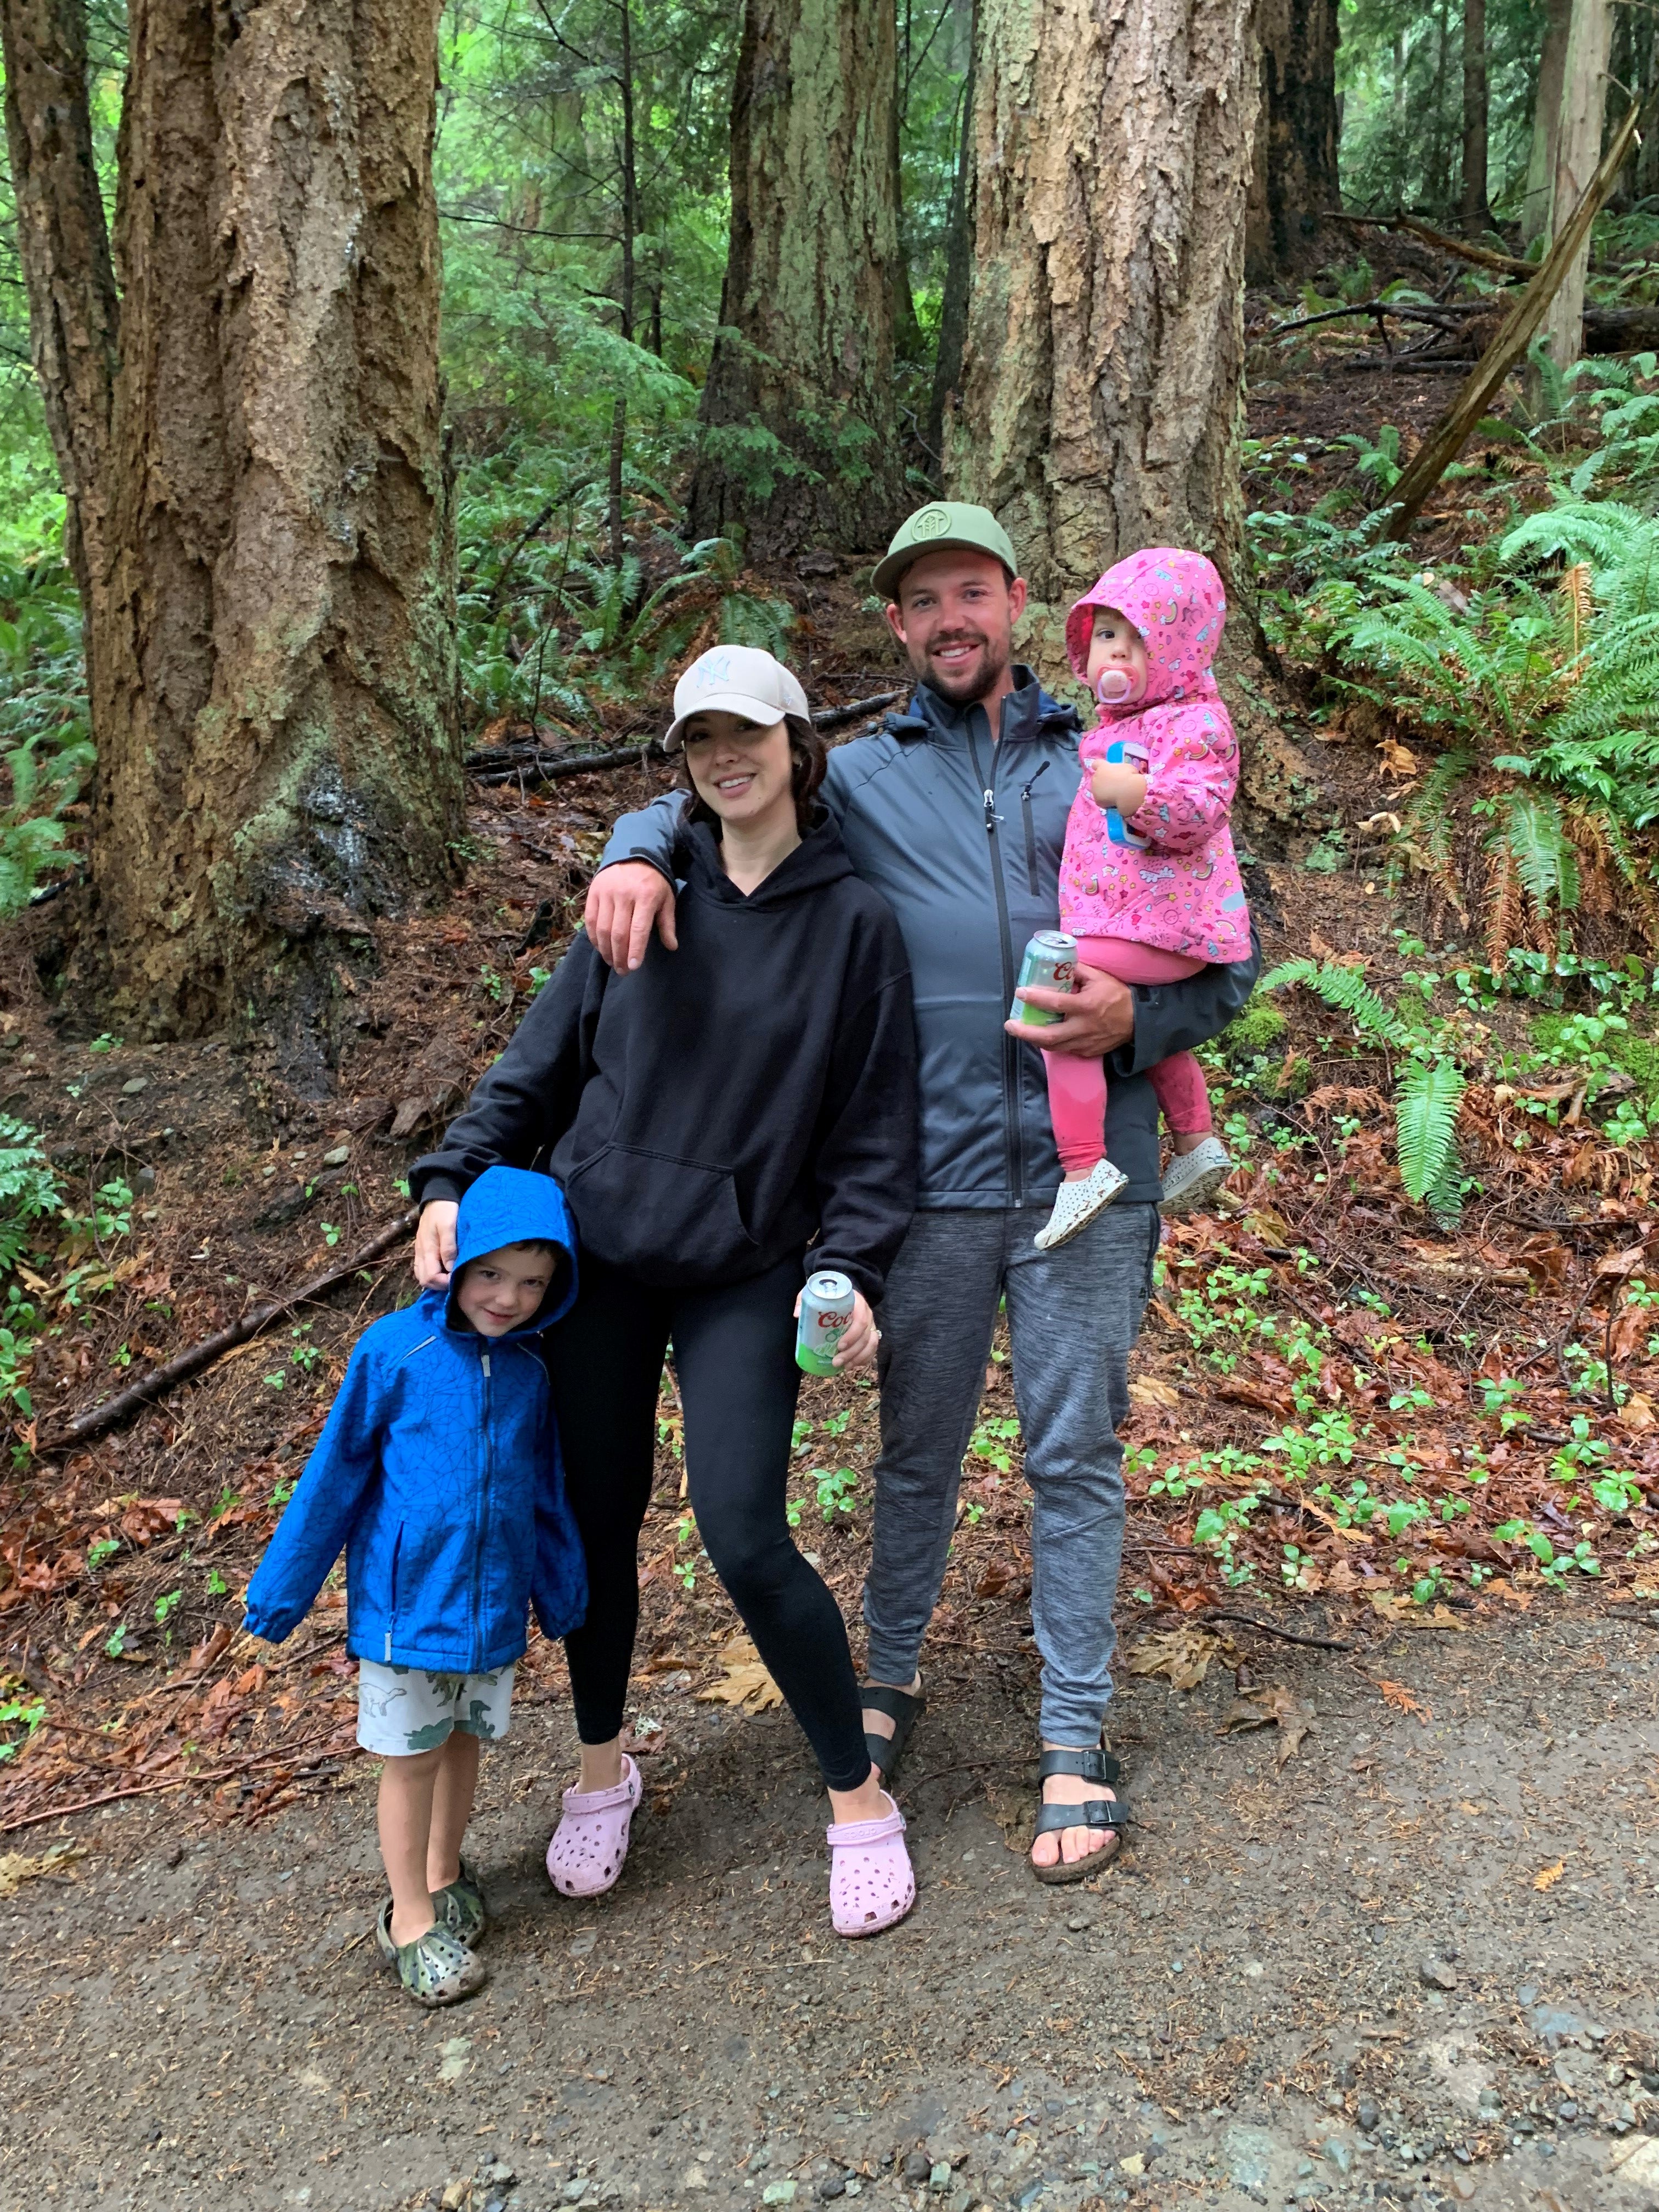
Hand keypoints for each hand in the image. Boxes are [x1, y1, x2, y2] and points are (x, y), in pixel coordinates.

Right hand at [413, 1200, 458, 1288]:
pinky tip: (443, 1269)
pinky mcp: (421, 1249)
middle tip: (455, 1280)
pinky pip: (422, 1268)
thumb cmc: (445, 1210)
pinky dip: (431, 1273)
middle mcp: (420, 1253)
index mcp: (427, 1249)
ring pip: (422, 1275)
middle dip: (440, 1285)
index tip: (457, 1280)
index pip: (430, 1277)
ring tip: (450, 1276)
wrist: (436, 1197)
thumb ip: (448, 1247)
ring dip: (435, 1280)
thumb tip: (450, 1269)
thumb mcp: (449, 1226)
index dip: (444, 1283)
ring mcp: (419, 1251)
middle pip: (424, 1280)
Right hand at [583, 862, 678, 971]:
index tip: (633, 967)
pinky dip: (594, 937)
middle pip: (618, 933)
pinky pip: (591, 919)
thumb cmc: (654, 881)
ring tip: (612, 962)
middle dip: (620, 956)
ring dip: (606, 950)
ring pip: (603, 929)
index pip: (638, 929)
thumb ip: (667, 923)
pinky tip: (600, 947)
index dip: (635, 950)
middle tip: (622, 971)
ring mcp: (606, 892)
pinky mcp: (593, 892)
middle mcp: (624, 894)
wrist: (634, 853)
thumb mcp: (666, 898)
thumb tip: (672, 946)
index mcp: (646, 896)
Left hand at [793, 1287, 880, 1368]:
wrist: (840, 1295)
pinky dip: (863, 1359)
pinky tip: (851, 1365)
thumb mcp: (816, 1294)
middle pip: (865, 1336)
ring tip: (843, 1366)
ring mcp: (870, 1325)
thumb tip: (797, 1314)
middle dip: (851, 1352)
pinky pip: (872, 1349)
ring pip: (870, 1344)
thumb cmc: (828, 1296)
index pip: (861, 1320)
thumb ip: (806, 1299)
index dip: (852, 1335)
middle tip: (836, 1361)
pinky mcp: (870, 1334)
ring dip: (857, 1358)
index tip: (839, 1346)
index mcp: (857, 1302)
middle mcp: (867, 1314)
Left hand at [1006, 960, 1134, 1058]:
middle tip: (1010, 1025)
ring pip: (1053, 1046)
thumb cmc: (1117, 996)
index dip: (1035, 998)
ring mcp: (1085, 1043)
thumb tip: (1057, 964)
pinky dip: (1050, 1043)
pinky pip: (1064, 1050)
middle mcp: (1084, 1027)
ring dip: (1033, 1040)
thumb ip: (1078, 970)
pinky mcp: (1087, 1052)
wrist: (1138, 1021)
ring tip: (1020, 1030)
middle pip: (1049, 1036)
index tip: (1020, 993)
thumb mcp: (1099, 978)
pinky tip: (1040, 1036)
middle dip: (1025, 1032)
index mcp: (1087, 1006)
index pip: (1056, 1003)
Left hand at [1090, 762, 1148, 814]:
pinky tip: (1113, 802)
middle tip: (1113, 784)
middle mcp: (1096, 777)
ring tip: (1115, 794)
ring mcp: (1095, 789)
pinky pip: (1101, 800)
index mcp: (1103, 767)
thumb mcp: (1127, 768)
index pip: (1096, 764)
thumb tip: (1124, 774)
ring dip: (1103, 791)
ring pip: (1097, 790)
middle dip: (1103, 780)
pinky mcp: (1097, 799)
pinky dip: (1106, 802)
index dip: (1099, 766)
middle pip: (1096, 778)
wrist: (1128, 790)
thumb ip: (1121, 770)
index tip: (1104, 769)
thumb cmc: (1129, 776)